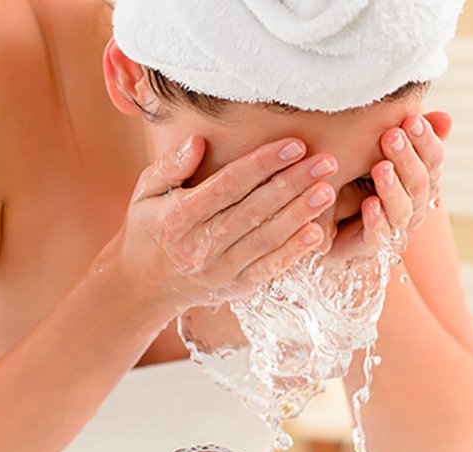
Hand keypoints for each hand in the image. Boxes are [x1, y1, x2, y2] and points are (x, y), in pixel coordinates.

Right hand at [97, 135, 338, 312]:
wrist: (144, 287)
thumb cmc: (149, 228)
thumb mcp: (145, 193)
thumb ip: (170, 167)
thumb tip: (197, 142)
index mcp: (177, 218)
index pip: (227, 186)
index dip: (262, 164)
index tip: (294, 144)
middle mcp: (200, 246)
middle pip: (253, 210)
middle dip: (293, 184)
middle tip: (326, 162)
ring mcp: (220, 270)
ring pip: (266, 239)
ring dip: (300, 214)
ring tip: (328, 190)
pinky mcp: (236, 288)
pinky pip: (269, 268)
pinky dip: (294, 252)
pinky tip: (317, 233)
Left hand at [326, 111, 451, 262]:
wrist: (329, 223)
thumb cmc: (358, 179)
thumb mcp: (378, 151)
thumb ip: (407, 135)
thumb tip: (446, 117)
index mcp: (420, 180)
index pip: (433, 160)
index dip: (426, 141)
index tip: (411, 120)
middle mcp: (413, 205)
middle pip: (419, 183)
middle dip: (406, 159)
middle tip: (392, 136)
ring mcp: (394, 226)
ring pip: (402, 209)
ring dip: (392, 187)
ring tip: (380, 168)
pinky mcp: (371, 245)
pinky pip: (378, 234)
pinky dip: (376, 219)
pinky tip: (369, 203)